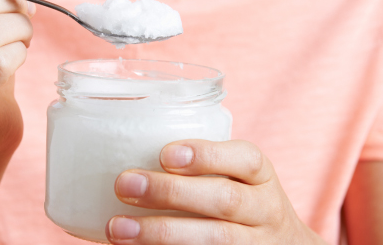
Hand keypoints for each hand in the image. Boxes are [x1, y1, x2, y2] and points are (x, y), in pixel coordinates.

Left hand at [107, 140, 327, 243]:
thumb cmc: (242, 202)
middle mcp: (265, 210)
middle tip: (125, 184)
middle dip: (171, 193)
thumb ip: (200, 165)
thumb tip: (123, 147)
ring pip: (214, 240)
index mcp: (261, 177)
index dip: (206, 155)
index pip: (246, 159)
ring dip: (161, 233)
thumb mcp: (237, 176)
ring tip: (118, 228)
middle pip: (225, 200)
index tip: (164, 154)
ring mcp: (255, 244)